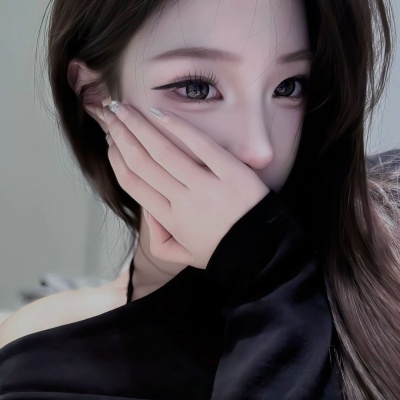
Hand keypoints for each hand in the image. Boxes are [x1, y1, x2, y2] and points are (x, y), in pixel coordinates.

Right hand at [104, 102, 269, 268]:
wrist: (263, 254)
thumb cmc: (224, 252)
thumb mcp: (186, 256)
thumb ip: (159, 241)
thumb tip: (147, 212)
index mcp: (169, 220)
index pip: (134, 184)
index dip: (117, 160)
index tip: (110, 141)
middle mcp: (182, 201)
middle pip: (142, 163)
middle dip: (121, 135)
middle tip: (110, 113)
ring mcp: (206, 186)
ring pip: (163, 151)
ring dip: (139, 126)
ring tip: (123, 106)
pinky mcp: (231, 173)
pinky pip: (201, 146)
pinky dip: (179, 128)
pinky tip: (159, 112)